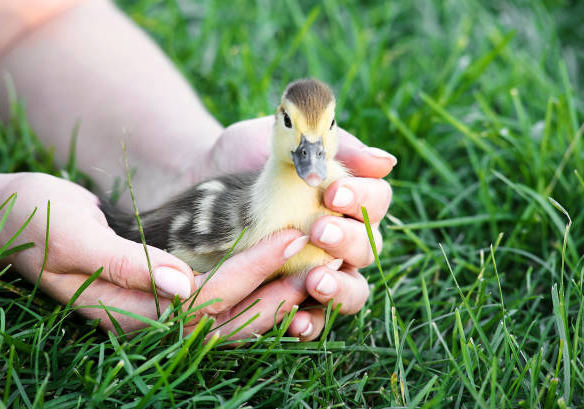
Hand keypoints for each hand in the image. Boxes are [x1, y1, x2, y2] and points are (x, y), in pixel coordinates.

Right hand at [0, 173, 311, 337]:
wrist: (17, 217)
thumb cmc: (37, 221)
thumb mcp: (74, 236)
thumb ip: (128, 265)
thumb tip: (183, 285)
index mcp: (130, 310)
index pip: (205, 300)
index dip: (250, 272)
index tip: (288, 240)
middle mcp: (152, 318)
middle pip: (228, 316)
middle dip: (275, 290)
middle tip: (320, 262)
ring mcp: (161, 308)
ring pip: (230, 315)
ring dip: (273, 296)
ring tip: (315, 270)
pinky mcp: (168, 291)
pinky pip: (220, 300)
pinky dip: (255, 289)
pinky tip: (284, 272)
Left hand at [208, 117, 395, 339]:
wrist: (197, 176)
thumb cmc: (247, 153)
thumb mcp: (287, 141)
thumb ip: (331, 148)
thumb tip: (386, 163)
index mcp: (348, 199)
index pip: (376, 201)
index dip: (362, 199)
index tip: (333, 194)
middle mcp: (343, 237)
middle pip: (370, 247)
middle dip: (350, 241)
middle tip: (319, 232)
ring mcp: (322, 270)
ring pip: (354, 290)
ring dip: (340, 288)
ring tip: (315, 281)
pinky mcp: (294, 297)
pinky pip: (316, 320)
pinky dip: (311, 323)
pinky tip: (295, 322)